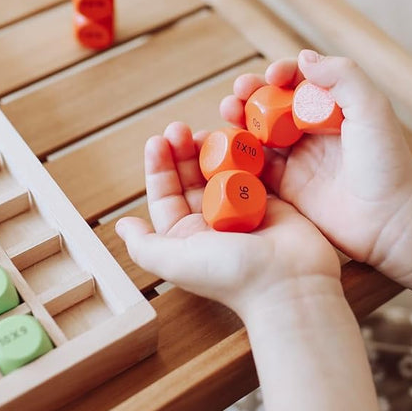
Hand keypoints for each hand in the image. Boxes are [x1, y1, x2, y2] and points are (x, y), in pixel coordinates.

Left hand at [115, 122, 341, 326]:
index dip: (159, 167)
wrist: (289, 282)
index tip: (158, 141)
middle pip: (192, 179)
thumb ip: (145, 245)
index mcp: (186, 237)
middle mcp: (211, 224)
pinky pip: (252, 171)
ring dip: (212, 150)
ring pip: (221, 172)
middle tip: (180, 128)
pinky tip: (236, 137)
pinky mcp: (269, 201)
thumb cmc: (231, 274)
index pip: (166, 195)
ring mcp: (241, 211)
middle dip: (183, 152)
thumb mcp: (176, 262)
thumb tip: (122, 225)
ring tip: (206, 131)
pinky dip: (243, 154)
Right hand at [220, 50, 411, 273]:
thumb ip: (344, 77)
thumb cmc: (388, 164)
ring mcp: (298, 159)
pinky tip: (225, 147)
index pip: (300, 80)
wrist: (392, 222)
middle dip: (251, 94)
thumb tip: (304, 56)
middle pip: (272, 104)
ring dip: (239, 120)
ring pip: (258, 133)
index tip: (272, 76)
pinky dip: (238, 156)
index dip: (281, 73)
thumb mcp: (372, 110)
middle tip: (237, 93)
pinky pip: (255, 168)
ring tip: (228, 111)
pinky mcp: (287, 188)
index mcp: (334, 108)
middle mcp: (313, 131)